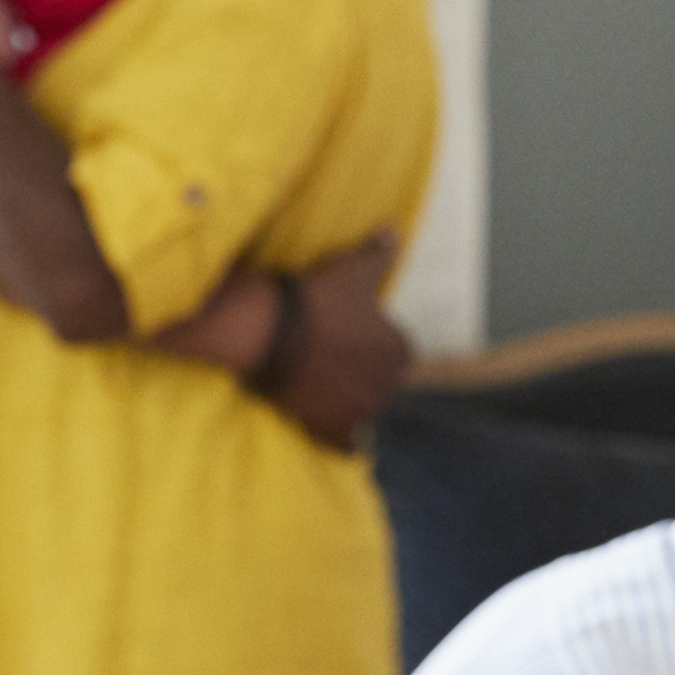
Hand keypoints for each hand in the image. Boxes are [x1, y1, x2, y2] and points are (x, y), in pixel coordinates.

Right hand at [268, 238, 410, 447]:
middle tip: (334, 360)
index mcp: (400, 352)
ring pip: (362, 411)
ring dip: (349, 403)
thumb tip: (394, 229)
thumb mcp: (354, 271)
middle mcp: (387, 386)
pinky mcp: (331, 430)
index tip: (354, 336)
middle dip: (363, 374)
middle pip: (380, 383)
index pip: (398, 352)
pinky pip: (344, 445)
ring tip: (323, 387)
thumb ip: (380, 252)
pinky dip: (340, 441)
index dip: (377, 343)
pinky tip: (330, 432)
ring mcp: (359, 411)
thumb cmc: (320, 299)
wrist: (274, 333)